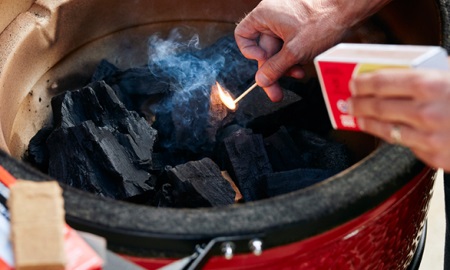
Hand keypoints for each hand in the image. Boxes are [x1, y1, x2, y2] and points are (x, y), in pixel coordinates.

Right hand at [235, 0, 390, 100]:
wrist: (350, 5)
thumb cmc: (323, 20)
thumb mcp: (295, 51)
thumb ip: (275, 68)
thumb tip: (261, 81)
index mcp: (264, 15)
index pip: (242, 35)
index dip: (250, 52)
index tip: (264, 62)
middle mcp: (272, 14)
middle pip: (264, 47)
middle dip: (273, 69)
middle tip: (277, 93)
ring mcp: (286, 18)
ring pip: (278, 48)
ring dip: (286, 65)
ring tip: (300, 74)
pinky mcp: (299, 23)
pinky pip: (290, 42)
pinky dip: (295, 55)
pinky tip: (305, 64)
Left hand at [348, 68, 449, 170]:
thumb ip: (431, 73)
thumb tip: (402, 70)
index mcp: (431, 85)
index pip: (383, 83)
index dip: (363, 83)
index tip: (353, 83)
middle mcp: (426, 112)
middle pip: (379, 107)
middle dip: (359, 104)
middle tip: (350, 103)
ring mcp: (430, 138)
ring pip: (387, 130)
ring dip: (369, 123)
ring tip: (360, 119)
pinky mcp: (436, 158)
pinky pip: (408, 146)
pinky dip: (396, 137)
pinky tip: (388, 133)